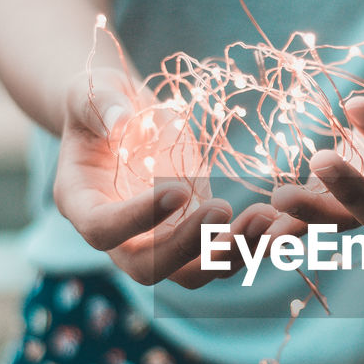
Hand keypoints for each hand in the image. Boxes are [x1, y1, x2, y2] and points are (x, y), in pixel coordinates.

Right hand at [54, 69, 299, 287]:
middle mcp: (118, 238)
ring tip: (266, 218)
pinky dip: (252, 245)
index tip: (176, 191)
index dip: (137, 218)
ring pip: (193, 273)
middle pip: (149, 268)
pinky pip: (221, 254)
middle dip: (189, 247)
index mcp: (81, 204)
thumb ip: (99, 104)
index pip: (103, 229)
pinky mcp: (193, 235)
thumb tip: (119, 121)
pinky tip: (281, 223)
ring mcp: (158, 241)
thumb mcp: (91, 91)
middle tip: (224, 208)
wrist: (126, 117)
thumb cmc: (101, 101)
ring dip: (231, 253)